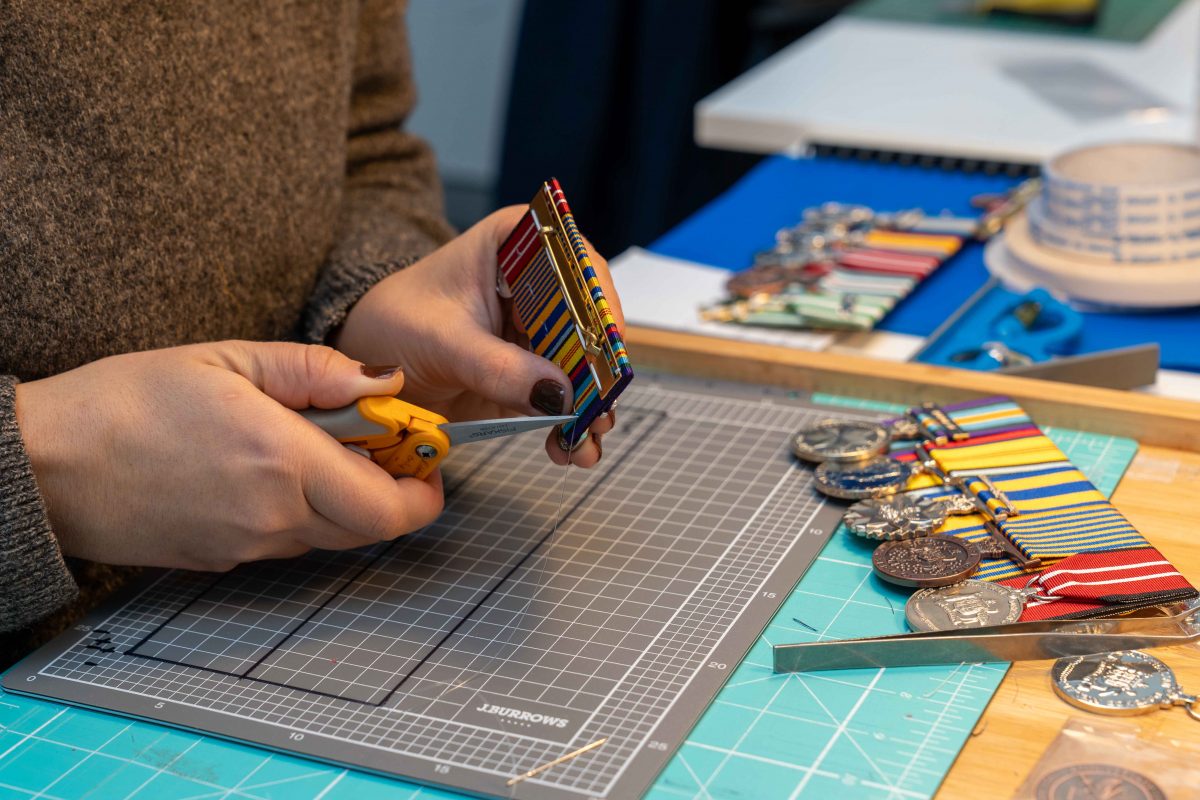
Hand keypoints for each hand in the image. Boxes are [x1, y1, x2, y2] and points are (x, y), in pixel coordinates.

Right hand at [14, 342, 443, 570]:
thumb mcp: (228, 360)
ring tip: (317, 446)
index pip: (390, 506)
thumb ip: (316, 370)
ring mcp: (247, 547)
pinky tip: (270, 470)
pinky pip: (287, 541)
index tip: (427, 456)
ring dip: (347, 499)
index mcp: (282, 462)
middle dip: (393, 490)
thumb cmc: (127, 402)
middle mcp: (272, 517)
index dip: (424, 487)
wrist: (45, 464)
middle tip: (382, 445)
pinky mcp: (222, 561)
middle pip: (371, 528)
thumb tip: (383, 380)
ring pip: (331, 536)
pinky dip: (302, 511)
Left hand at [335, 206, 624, 467]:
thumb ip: (497, 367)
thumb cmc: (393, 323)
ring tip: (584, 442)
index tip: (605, 345)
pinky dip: (570, 425)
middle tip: (599, 408)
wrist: (368, 360)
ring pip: (585, 365)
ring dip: (590, 406)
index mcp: (518, 243)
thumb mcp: (441, 342)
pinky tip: (567, 449)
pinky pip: (565, 398)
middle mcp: (540, 282)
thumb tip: (557, 394)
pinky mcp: (534, 373)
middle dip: (599, 369)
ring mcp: (541, 331)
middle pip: (591, 321)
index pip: (575, 263)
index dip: (598, 302)